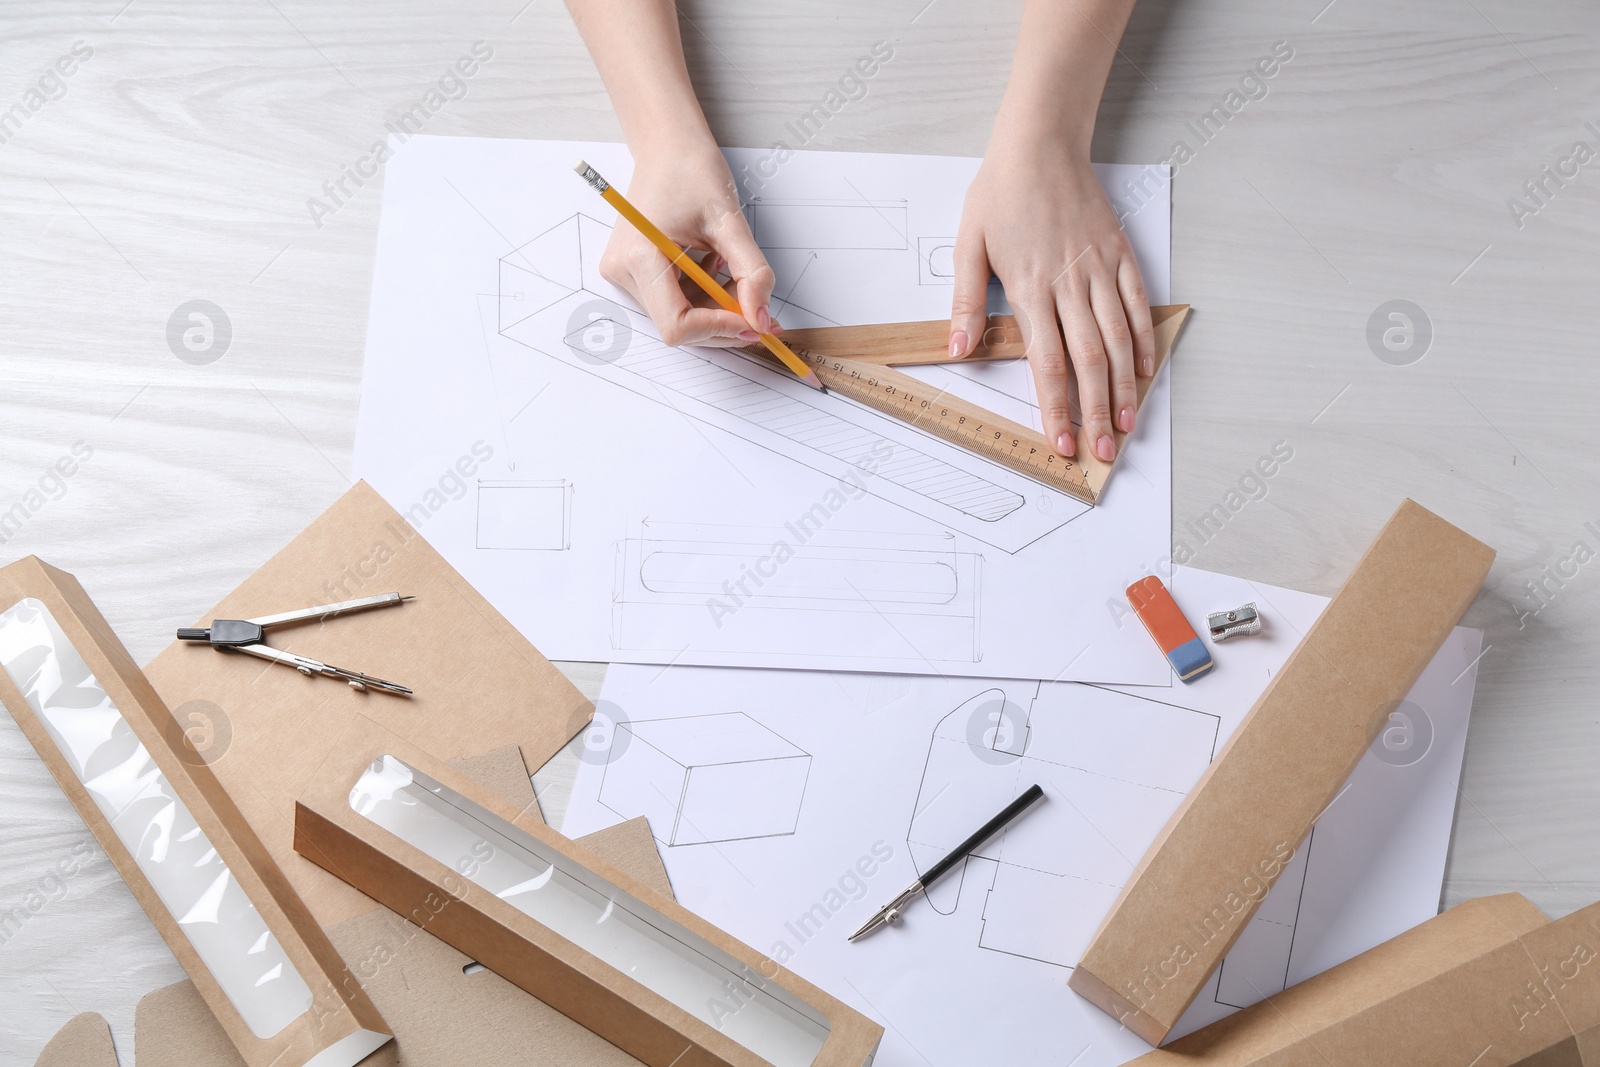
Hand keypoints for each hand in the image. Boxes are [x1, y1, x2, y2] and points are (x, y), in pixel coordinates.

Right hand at [598, 142, 777, 347]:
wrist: (666, 146)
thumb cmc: (691, 171)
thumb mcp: (730, 221)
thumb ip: (751, 272)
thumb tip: (761, 317)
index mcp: (640, 256)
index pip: (677, 324)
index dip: (718, 329)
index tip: (753, 320)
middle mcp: (623, 271)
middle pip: (679, 325)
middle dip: (723, 321)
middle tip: (760, 309)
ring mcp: (624, 273)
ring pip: (680, 316)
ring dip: (715, 307)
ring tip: (730, 268)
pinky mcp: (633, 272)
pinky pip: (674, 301)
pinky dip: (703, 295)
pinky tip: (712, 266)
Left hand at [950, 135, 1153, 461]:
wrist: (1041, 144)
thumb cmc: (1001, 193)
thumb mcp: (968, 244)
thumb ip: (966, 301)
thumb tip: (958, 350)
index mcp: (1029, 286)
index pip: (1046, 361)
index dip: (1056, 406)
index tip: (1061, 441)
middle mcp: (1070, 284)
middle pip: (1088, 361)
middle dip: (1096, 411)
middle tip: (1101, 452)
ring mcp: (1099, 270)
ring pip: (1118, 339)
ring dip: (1124, 386)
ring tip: (1126, 425)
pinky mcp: (1119, 255)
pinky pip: (1136, 305)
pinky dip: (1142, 340)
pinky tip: (1144, 372)